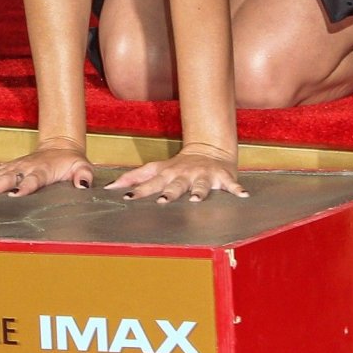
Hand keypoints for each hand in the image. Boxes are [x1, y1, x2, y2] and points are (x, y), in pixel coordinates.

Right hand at [0, 144, 95, 197]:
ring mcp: (10, 168)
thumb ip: (84, 175)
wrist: (59, 147)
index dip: (24, 187)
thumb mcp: (82, 166)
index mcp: (41, 170)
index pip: (32, 180)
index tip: (14, 195)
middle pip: (5, 178)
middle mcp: (22, 168)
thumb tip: (84, 186)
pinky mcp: (2, 169)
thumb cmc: (70, 162)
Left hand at [107, 146, 247, 203]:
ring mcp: (203, 176)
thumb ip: (135, 177)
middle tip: (161, 201)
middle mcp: (184, 175)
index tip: (127, 198)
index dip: (139, 189)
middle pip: (174, 184)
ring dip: (199, 192)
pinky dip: (237, 189)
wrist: (209, 150)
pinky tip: (243, 195)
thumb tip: (110, 186)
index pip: (151, 182)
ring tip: (196, 200)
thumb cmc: (178, 166)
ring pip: (200, 186)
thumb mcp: (156, 169)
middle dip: (168, 193)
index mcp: (168, 174)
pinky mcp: (222, 177)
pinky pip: (231, 185)